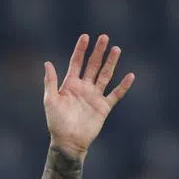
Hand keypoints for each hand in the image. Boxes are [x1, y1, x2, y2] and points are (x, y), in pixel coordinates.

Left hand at [43, 34, 134, 158]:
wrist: (68, 142)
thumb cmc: (56, 122)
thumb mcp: (50, 100)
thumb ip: (50, 81)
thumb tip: (47, 62)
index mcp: (70, 85)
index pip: (76, 63)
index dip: (80, 50)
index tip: (85, 37)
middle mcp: (84, 88)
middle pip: (93, 65)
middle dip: (98, 52)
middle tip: (104, 37)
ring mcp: (94, 96)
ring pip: (105, 75)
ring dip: (111, 63)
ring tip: (116, 49)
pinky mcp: (103, 107)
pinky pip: (115, 94)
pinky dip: (123, 86)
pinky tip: (130, 76)